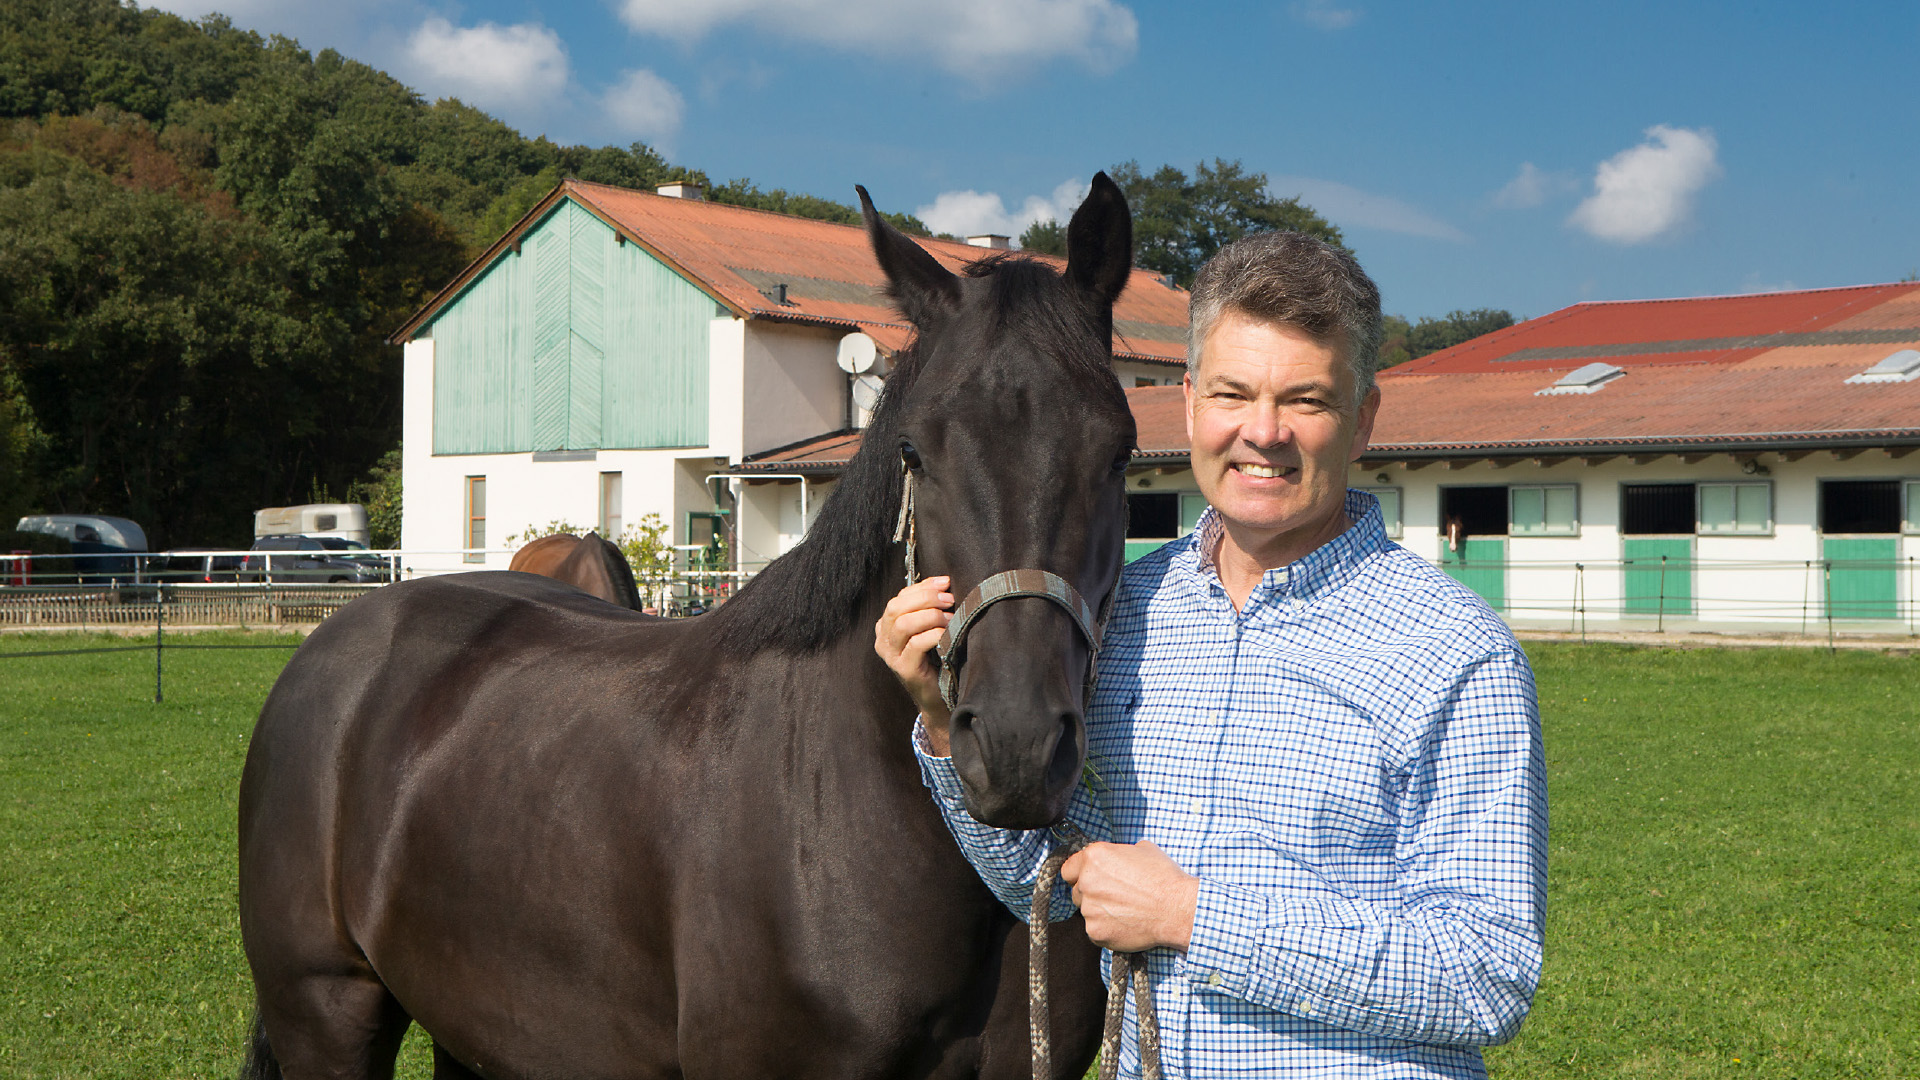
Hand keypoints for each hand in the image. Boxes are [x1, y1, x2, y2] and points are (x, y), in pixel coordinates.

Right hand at [874, 576, 954, 749]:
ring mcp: (891, 656)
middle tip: (949, 599)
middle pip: (896, 608)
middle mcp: (883, 640)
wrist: (937, 697)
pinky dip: (934, 634)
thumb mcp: (927, 629)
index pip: (898, 598)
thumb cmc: (935, 659)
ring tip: (950, 616)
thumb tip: (944, 583)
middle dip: (925, 598)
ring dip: (930, 616)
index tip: (945, 582)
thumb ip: (927, 608)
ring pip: (903, 624)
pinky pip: (916, 644)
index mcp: (885, 627)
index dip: (922, 587)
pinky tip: (947, 633)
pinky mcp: (904, 670)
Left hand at [1060, 841, 1197, 952]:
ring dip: (1100, 912)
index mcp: (1094, 857)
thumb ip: (1117, 854)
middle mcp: (1086, 881)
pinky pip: (1094, 930)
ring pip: (1086, 912)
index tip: (1091, 880)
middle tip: (1115, 897)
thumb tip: (1113, 859)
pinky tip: (1125, 924)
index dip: (1080, 875)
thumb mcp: (1141, 850)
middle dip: (1092, 894)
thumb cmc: (1163, 877)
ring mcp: (1089, 909)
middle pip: (1077, 891)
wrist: (1177, 909)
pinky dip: (1106, 929)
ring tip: (1125, 911)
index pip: (1068, 869)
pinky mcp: (1095, 931)